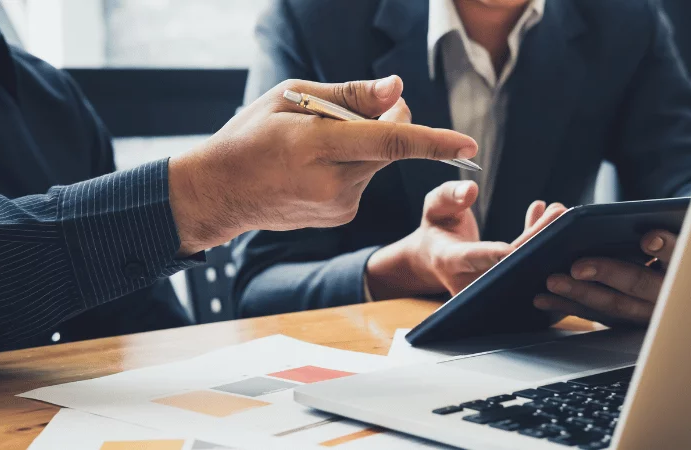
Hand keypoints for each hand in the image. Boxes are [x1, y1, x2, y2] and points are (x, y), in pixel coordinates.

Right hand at [168, 76, 476, 254]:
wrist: (221, 192)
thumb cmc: (251, 136)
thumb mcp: (290, 98)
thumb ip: (350, 96)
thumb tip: (398, 89)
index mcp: (318, 147)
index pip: (389, 142)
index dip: (433, 141)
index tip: (469, 145)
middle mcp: (334, 182)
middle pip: (389, 145)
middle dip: (386, 121)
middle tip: (351, 110)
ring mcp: (340, 205)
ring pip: (378, 163)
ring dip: (365, 145)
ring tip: (318, 145)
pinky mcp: (342, 217)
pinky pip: (365, 181)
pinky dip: (353, 166)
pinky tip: (317, 169)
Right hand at [366, 193, 565, 299]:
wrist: (435, 258)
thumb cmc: (435, 229)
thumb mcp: (434, 207)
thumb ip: (448, 196)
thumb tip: (470, 190)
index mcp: (449, 260)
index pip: (472, 258)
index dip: (493, 255)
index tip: (512, 249)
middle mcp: (471, 278)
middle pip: (507, 262)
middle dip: (535, 239)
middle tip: (558, 214)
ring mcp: (489, 283)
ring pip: (521, 263)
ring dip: (542, 237)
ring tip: (559, 211)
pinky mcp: (504, 280)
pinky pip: (524, 261)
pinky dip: (536, 239)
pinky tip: (543, 214)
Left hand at [533, 230, 678, 324]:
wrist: (672, 294)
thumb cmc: (665, 252)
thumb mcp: (671, 239)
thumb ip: (655, 232)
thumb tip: (619, 225)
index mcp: (685, 266)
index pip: (680, 254)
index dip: (665, 247)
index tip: (647, 238)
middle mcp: (668, 294)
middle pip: (639, 284)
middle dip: (607, 274)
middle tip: (576, 267)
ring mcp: (646, 313)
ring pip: (614, 305)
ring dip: (579, 294)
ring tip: (551, 281)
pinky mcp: (623, 322)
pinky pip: (594, 315)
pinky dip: (567, 306)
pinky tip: (542, 298)